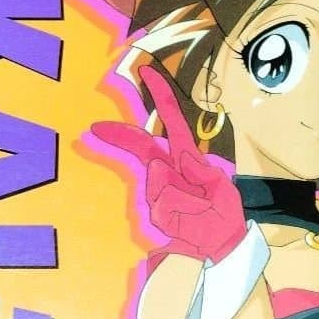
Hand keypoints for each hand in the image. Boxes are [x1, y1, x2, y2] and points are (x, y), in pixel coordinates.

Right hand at [91, 66, 246, 262]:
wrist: (222, 247)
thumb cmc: (223, 214)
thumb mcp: (220, 191)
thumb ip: (195, 176)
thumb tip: (158, 167)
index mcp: (187, 157)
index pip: (172, 121)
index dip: (161, 95)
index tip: (146, 71)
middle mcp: (169, 170)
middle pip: (141, 147)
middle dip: (120, 137)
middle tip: (94, 128)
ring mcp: (158, 191)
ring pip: (156, 189)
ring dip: (180, 205)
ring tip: (199, 216)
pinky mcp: (153, 213)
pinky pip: (160, 211)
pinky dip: (176, 220)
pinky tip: (186, 229)